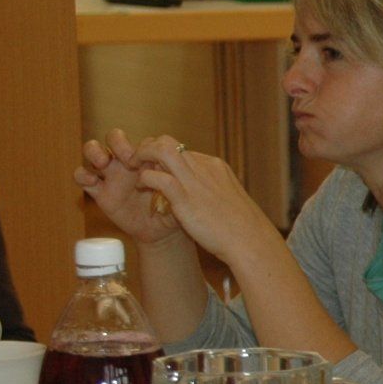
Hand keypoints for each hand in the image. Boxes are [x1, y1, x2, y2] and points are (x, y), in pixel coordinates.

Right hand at [73, 129, 181, 246]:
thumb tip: (172, 175)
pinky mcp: (99, 191)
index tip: (154, 165)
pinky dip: (82, 175)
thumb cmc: (172, 209)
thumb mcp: (178, 197)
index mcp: (148, 161)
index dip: (146, 150)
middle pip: (114, 138)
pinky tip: (92, 181)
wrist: (160, 231)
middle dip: (118, 142)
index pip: (143, 143)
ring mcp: (111, 175)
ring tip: (103, 162)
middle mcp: (126, 163)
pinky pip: (82, 176)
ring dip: (95, 151)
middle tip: (128, 158)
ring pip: (93, 150)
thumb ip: (175, 186)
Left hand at [124, 135, 270, 262]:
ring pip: (161, 150)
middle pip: (168, 142)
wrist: (250, 240)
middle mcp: (204, 168)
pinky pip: (158, 177)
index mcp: (215, 167)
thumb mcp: (229, 200)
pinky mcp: (185, 198)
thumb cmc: (242, 227)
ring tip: (132, 167)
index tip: (155, 167)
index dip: (162, 156)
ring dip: (142, 155)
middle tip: (137, 161)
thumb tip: (205, 195)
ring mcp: (195, 181)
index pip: (182, 150)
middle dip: (147, 147)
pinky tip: (142, 186)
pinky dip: (146, 178)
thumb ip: (214, 191)